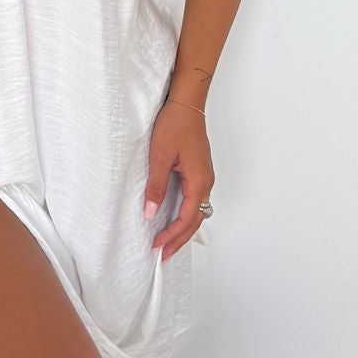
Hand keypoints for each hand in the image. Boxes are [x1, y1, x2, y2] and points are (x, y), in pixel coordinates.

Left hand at [144, 99, 215, 261]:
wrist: (186, 103)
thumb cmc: (174, 125)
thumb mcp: (160, 156)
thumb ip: (157, 186)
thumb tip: (152, 214)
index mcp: (199, 181)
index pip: (186, 218)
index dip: (171, 235)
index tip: (156, 246)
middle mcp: (206, 182)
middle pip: (196, 220)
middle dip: (180, 239)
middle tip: (163, 255)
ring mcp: (204, 176)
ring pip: (197, 211)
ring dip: (184, 228)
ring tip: (169, 242)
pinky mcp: (199, 170)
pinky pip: (195, 200)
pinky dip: (186, 214)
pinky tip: (175, 217)